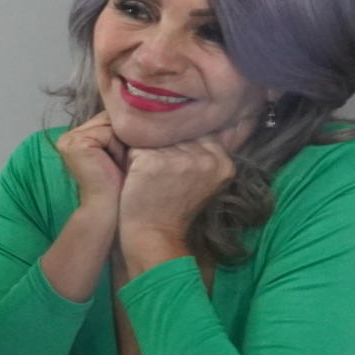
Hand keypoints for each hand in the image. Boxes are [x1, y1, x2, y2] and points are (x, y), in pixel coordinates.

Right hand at [55, 112, 127, 212]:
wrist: (109, 207)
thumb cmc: (118, 183)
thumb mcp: (118, 150)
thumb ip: (118, 129)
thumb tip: (137, 109)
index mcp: (75, 138)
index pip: (106, 119)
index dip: (124, 132)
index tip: (128, 152)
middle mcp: (68, 137)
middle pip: (108, 118)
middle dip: (123, 134)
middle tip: (125, 158)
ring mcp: (68, 139)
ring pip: (110, 123)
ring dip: (122, 140)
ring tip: (120, 161)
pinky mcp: (75, 143)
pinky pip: (108, 132)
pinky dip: (118, 146)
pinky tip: (115, 162)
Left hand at [118, 136, 235, 253]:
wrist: (155, 234)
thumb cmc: (175, 206)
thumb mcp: (203, 179)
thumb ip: (206, 153)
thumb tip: (201, 121)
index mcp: (223, 162)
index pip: (198, 133)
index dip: (181, 147)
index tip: (175, 169)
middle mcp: (206, 158)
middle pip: (176, 134)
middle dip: (165, 148)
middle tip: (161, 175)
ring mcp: (180, 159)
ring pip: (156, 138)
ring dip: (148, 153)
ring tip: (150, 177)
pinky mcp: (152, 162)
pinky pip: (135, 147)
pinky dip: (131, 160)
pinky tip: (138, 178)